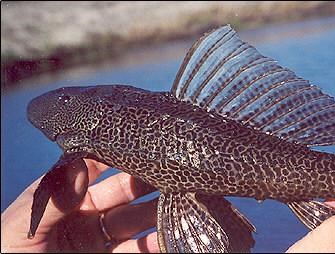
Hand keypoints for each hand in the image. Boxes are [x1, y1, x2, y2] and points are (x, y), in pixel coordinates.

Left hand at [1, 159, 158, 251]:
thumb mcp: (20, 229)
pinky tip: (168, 235)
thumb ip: (52, 200)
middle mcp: (83, 216)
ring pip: (134, 221)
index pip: (91, 170)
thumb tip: (80, 167)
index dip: (114, 157)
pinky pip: (136, 250)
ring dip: (156, 212)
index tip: (137, 146)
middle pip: (121, 194)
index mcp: (60, 200)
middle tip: (169, 172)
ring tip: (179, 201)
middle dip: (145, 183)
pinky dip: (155, 243)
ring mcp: (98, 240)